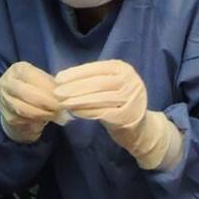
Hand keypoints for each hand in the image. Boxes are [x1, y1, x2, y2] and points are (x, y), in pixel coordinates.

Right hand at [0, 61, 59, 142]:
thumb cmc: (35, 89)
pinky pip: (24, 120)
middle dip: (48, 102)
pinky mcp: (7, 116)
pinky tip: (48, 118)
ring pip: (25, 109)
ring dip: (44, 113)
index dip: (49, 87)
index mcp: (18, 69)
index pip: (33, 77)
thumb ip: (51, 84)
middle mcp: (7, 82)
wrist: (16, 106)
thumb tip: (66, 92)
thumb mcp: (42, 81)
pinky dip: (38, 120)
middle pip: (28, 93)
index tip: (64, 95)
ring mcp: (4, 100)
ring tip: (57, 114)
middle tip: (62, 107)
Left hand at [55, 60, 182, 169]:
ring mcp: (131, 100)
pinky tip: (74, 112)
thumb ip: (95, 80)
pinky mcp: (127, 117)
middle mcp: (131, 81)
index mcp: (124, 69)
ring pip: (99, 98)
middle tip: (56, 92)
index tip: (58, 78)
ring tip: (62, 102)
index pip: (96, 69)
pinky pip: (102, 113)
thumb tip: (64, 79)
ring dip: (77, 100)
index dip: (76, 73)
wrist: (141, 129)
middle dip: (74, 87)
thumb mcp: (112, 86)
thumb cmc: (120, 105)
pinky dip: (86, 112)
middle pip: (97, 83)